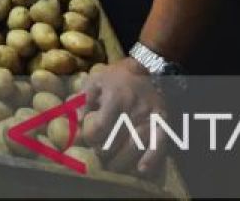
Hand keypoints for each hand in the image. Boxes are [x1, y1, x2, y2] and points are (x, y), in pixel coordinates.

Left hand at [81, 57, 166, 174]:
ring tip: (112, 167)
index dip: (91, 138)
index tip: (88, 139)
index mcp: (115, 98)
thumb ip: (83, 100)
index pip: (100, 127)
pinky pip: (159, 144)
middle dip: (105, 153)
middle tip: (98, 157)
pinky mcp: (163, 123)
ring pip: (135, 146)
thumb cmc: (116, 77)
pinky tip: (141, 170)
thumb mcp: (95, 81)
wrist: (148, 68)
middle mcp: (134, 110)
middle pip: (117, 140)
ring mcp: (150, 118)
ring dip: (122, 161)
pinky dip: (151, 159)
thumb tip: (76, 120)